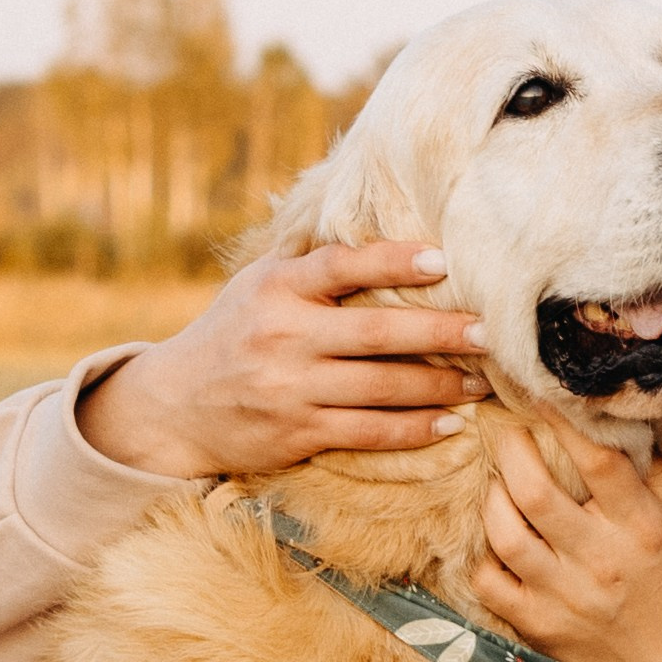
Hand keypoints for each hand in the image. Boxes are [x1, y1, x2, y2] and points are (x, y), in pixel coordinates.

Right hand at [77, 241, 488, 478]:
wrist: (173, 406)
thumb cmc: (235, 333)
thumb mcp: (260, 285)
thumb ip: (313, 265)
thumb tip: (385, 229)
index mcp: (276, 287)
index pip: (340, 265)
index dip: (392, 261)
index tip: (442, 260)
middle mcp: (283, 335)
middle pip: (376, 333)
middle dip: (440, 333)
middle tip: (488, 332)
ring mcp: (290, 388)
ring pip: (382, 387)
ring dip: (439, 386)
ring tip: (481, 382)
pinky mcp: (297, 432)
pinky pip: (369, 432)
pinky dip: (414, 428)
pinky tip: (450, 422)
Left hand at [473, 412, 661, 661]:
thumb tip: (622, 430)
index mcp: (643, 530)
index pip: (598, 463)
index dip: (565, 423)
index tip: (544, 397)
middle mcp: (601, 561)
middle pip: (537, 493)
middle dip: (513, 451)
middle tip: (508, 433)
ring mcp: (564, 597)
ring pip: (505, 535)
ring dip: (493, 497)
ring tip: (498, 481)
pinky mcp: (537, 625)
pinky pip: (489, 582)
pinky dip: (482, 554)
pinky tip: (494, 535)